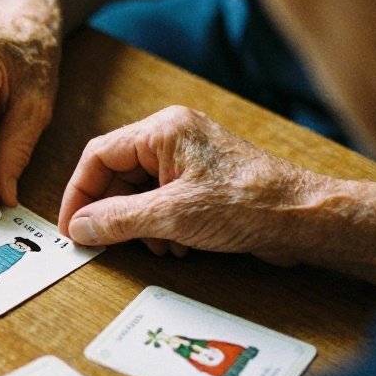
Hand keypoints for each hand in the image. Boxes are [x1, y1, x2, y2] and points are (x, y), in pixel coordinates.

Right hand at [57, 106, 325, 264]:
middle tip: (106, 243)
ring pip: (140, 191)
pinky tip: (178, 245)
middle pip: (118, 174)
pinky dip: (161, 225)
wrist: (304, 218)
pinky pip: (163, 200)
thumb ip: (117, 220)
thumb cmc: (249, 204)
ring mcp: (189, 158)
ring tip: (158, 245)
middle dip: (114, 212)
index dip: (79, 193)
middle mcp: (173, 137)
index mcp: (163, 130)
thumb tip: (79, 226)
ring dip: (139, 224)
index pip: (99, 155)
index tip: (71, 226)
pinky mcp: (203, 181)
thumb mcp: (172, 216)